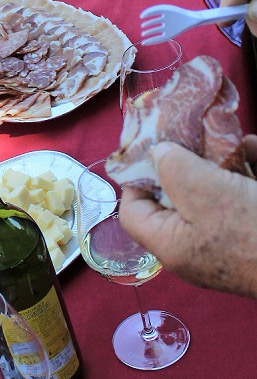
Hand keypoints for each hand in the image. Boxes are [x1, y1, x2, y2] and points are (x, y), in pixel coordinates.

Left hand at [119, 139, 256, 298]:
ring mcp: (228, 240)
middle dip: (187, 161)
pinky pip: (244, 195)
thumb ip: (175, 169)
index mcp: (172, 245)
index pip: (134, 213)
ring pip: (215, 192)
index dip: (136, 179)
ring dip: (221, 160)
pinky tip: (252, 148)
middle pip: (177, 197)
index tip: (148, 148)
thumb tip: (158, 154)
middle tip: (191, 132)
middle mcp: (196, 246)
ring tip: (226, 135)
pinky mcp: (255, 230)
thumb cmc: (254, 234)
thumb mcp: (205, 193)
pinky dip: (248, 170)